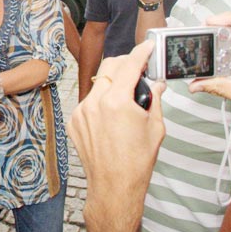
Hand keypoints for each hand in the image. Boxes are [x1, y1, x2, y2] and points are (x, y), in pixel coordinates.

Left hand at [67, 40, 165, 231]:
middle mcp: (94, 103)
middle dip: (125, 64)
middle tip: (138, 69)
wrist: (114, 185)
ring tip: (125, 100)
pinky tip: (111, 117)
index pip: (130, 65)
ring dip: (112, 85)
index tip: (147, 45)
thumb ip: (155, 99)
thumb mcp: (155, 127)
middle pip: (109, 67)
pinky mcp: (74, 121)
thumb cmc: (136, 161)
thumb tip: (156, 84)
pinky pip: (88, 102)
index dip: (141, 52)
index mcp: (117, 102)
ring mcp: (81, 112)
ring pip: (98, 85)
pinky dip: (100, 102)